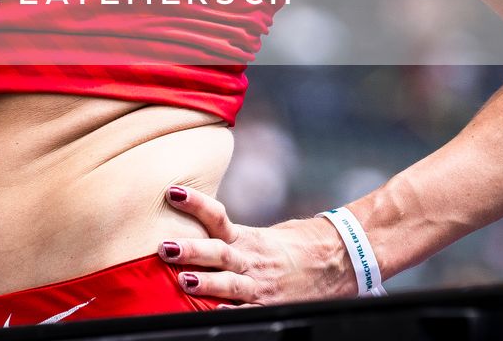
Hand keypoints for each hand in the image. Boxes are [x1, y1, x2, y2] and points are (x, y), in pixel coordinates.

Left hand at [156, 185, 358, 306]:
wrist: (337, 260)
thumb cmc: (292, 247)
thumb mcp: (258, 236)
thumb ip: (227, 236)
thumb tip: (188, 223)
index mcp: (246, 238)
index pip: (217, 216)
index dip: (195, 203)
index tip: (171, 192)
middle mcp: (251, 259)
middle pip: (219, 252)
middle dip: (192, 250)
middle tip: (165, 247)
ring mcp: (260, 284)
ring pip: (231, 283)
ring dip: (207, 282)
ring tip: (184, 281)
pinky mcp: (269, 304)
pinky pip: (249, 310)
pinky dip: (234, 311)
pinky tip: (216, 311)